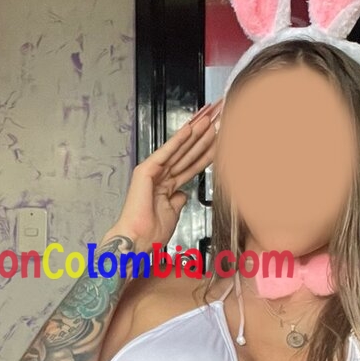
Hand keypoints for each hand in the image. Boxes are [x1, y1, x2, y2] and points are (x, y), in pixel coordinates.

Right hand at [110, 99, 220, 250]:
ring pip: (179, 149)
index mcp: (167, 185)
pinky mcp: (146, 171)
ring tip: (209, 120)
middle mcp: (160, 175)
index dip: (206, 151)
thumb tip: (183, 193)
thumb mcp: (173, 212)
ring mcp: (153, 171)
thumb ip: (178, 199)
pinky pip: (166, 153)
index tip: (220, 139)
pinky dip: (178, 140)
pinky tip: (190, 129)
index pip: (192, 163)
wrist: (139, 240)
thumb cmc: (151, 230)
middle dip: (203, 137)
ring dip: (194, 134)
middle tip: (217, 121)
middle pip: (187, 152)